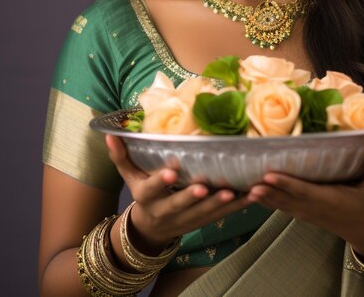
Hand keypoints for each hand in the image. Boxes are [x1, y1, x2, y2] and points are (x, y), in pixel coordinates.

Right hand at [106, 135, 251, 251]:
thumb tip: (111, 134)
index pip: (150, 190)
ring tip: (234, 192)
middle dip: (191, 198)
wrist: (150, 230)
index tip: (170, 171)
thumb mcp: (129, 177)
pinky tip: (252, 196)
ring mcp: (184, 220)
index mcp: (146, 197)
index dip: (160, 182)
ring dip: (219, 204)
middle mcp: (164, 212)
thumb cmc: (143, 193)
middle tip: (205, 188)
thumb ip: (122, 157)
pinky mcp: (201, 223)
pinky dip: (236, 207)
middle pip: (178, 206)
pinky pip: (220, 217)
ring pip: (203, 215)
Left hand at [246, 144, 363, 264]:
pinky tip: (251, 194)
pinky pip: (280, 208)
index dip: (286, 183)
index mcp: (329, 200)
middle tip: (249, 183)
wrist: (363, 230)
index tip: (269, 175)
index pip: (303, 190)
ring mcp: (305, 213)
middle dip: (267, 191)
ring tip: (245, 189)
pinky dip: (266, 201)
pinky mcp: (301, 213)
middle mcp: (313, 207)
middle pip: (286, 199)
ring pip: (280, 205)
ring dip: (263, 198)